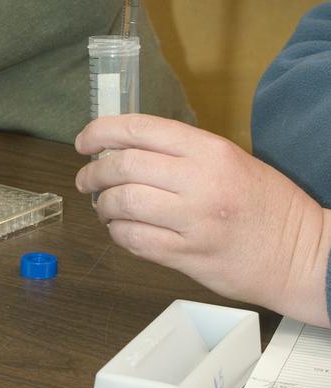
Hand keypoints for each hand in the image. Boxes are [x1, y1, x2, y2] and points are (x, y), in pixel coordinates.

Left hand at [75, 113, 330, 326]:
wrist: (304, 255)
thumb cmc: (269, 205)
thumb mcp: (231, 160)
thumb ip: (182, 153)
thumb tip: (127, 150)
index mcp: (209, 150)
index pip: (139, 130)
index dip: (101, 131)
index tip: (83, 141)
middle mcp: (198, 182)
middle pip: (123, 166)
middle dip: (94, 172)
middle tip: (86, 178)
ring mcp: (193, 222)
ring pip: (124, 205)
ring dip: (104, 205)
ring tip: (103, 206)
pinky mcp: (190, 258)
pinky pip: (136, 241)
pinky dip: (118, 233)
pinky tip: (119, 229)